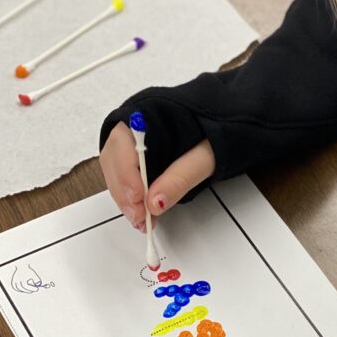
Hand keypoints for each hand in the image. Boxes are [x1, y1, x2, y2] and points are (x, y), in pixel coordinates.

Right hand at [99, 122, 215, 230]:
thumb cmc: (212, 136)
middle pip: (114, 162)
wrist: (222, 128)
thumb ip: (178, 179)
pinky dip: (131, 197)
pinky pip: (124, 178)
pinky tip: (142, 212)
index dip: (127, 174)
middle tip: (141, 217)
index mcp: (146, 116)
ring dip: (126, 199)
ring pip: (115, 172)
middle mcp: (131, 127)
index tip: (138, 199)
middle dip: (125, 193)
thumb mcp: (202, 158)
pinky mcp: (135, 159)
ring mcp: (130, 143)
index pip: (123, 145)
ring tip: (143, 220)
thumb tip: (154, 203)